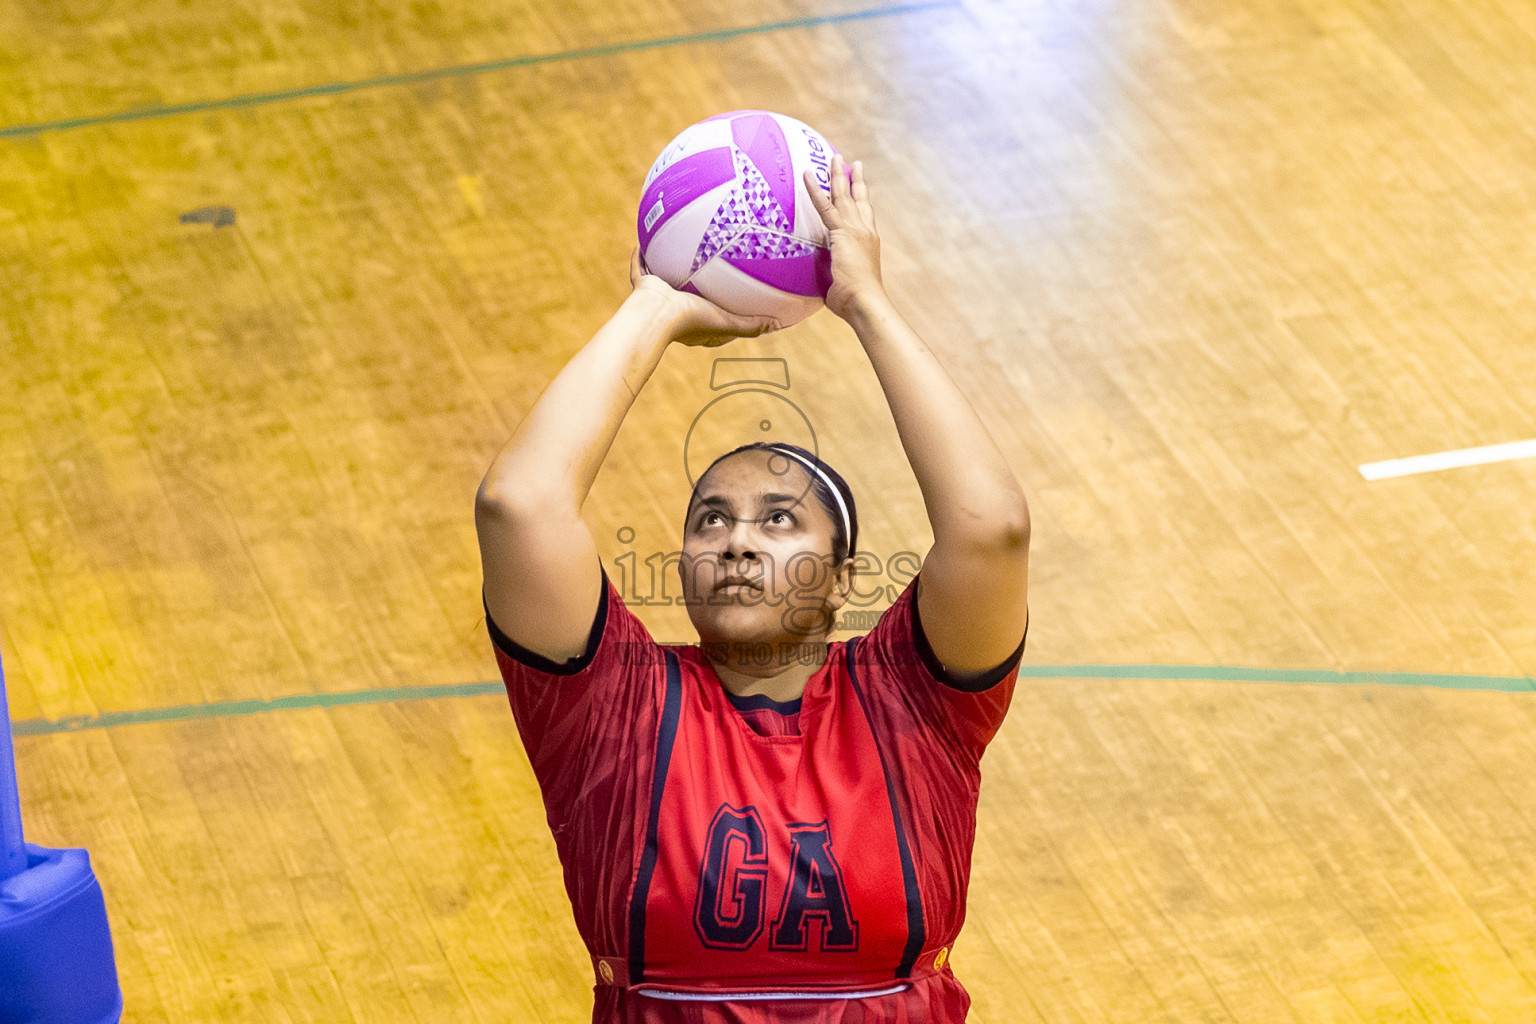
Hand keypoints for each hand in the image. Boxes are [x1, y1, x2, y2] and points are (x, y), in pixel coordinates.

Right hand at [629, 248, 779, 346]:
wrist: (655, 315)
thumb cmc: (690, 321)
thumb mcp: (726, 322)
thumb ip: (750, 324)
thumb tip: (777, 324)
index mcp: (692, 323)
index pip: (710, 318)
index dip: (720, 312)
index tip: (731, 301)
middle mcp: (673, 310)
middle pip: (687, 295)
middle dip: (695, 286)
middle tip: (706, 272)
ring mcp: (656, 298)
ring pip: (663, 279)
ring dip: (668, 268)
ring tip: (678, 251)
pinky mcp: (643, 285)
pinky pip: (641, 266)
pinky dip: (641, 255)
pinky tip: (645, 239)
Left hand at [804, 153, 883, 320]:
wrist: (864, 301)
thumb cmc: (855, 301)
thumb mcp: (844, 284)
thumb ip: (835, 277)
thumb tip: (826, 287)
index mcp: (868, 242)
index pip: (864, 214)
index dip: (861, 199)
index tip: (859, 185)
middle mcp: (865, 231)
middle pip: (858, 198)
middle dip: (853, 179)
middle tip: (850, 162)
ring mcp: (854, 229)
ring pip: (843, 195)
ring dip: (837, 175)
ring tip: (833, 157)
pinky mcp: (841, 232)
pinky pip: (824, 206)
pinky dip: (815, 189)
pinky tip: (807, 174)